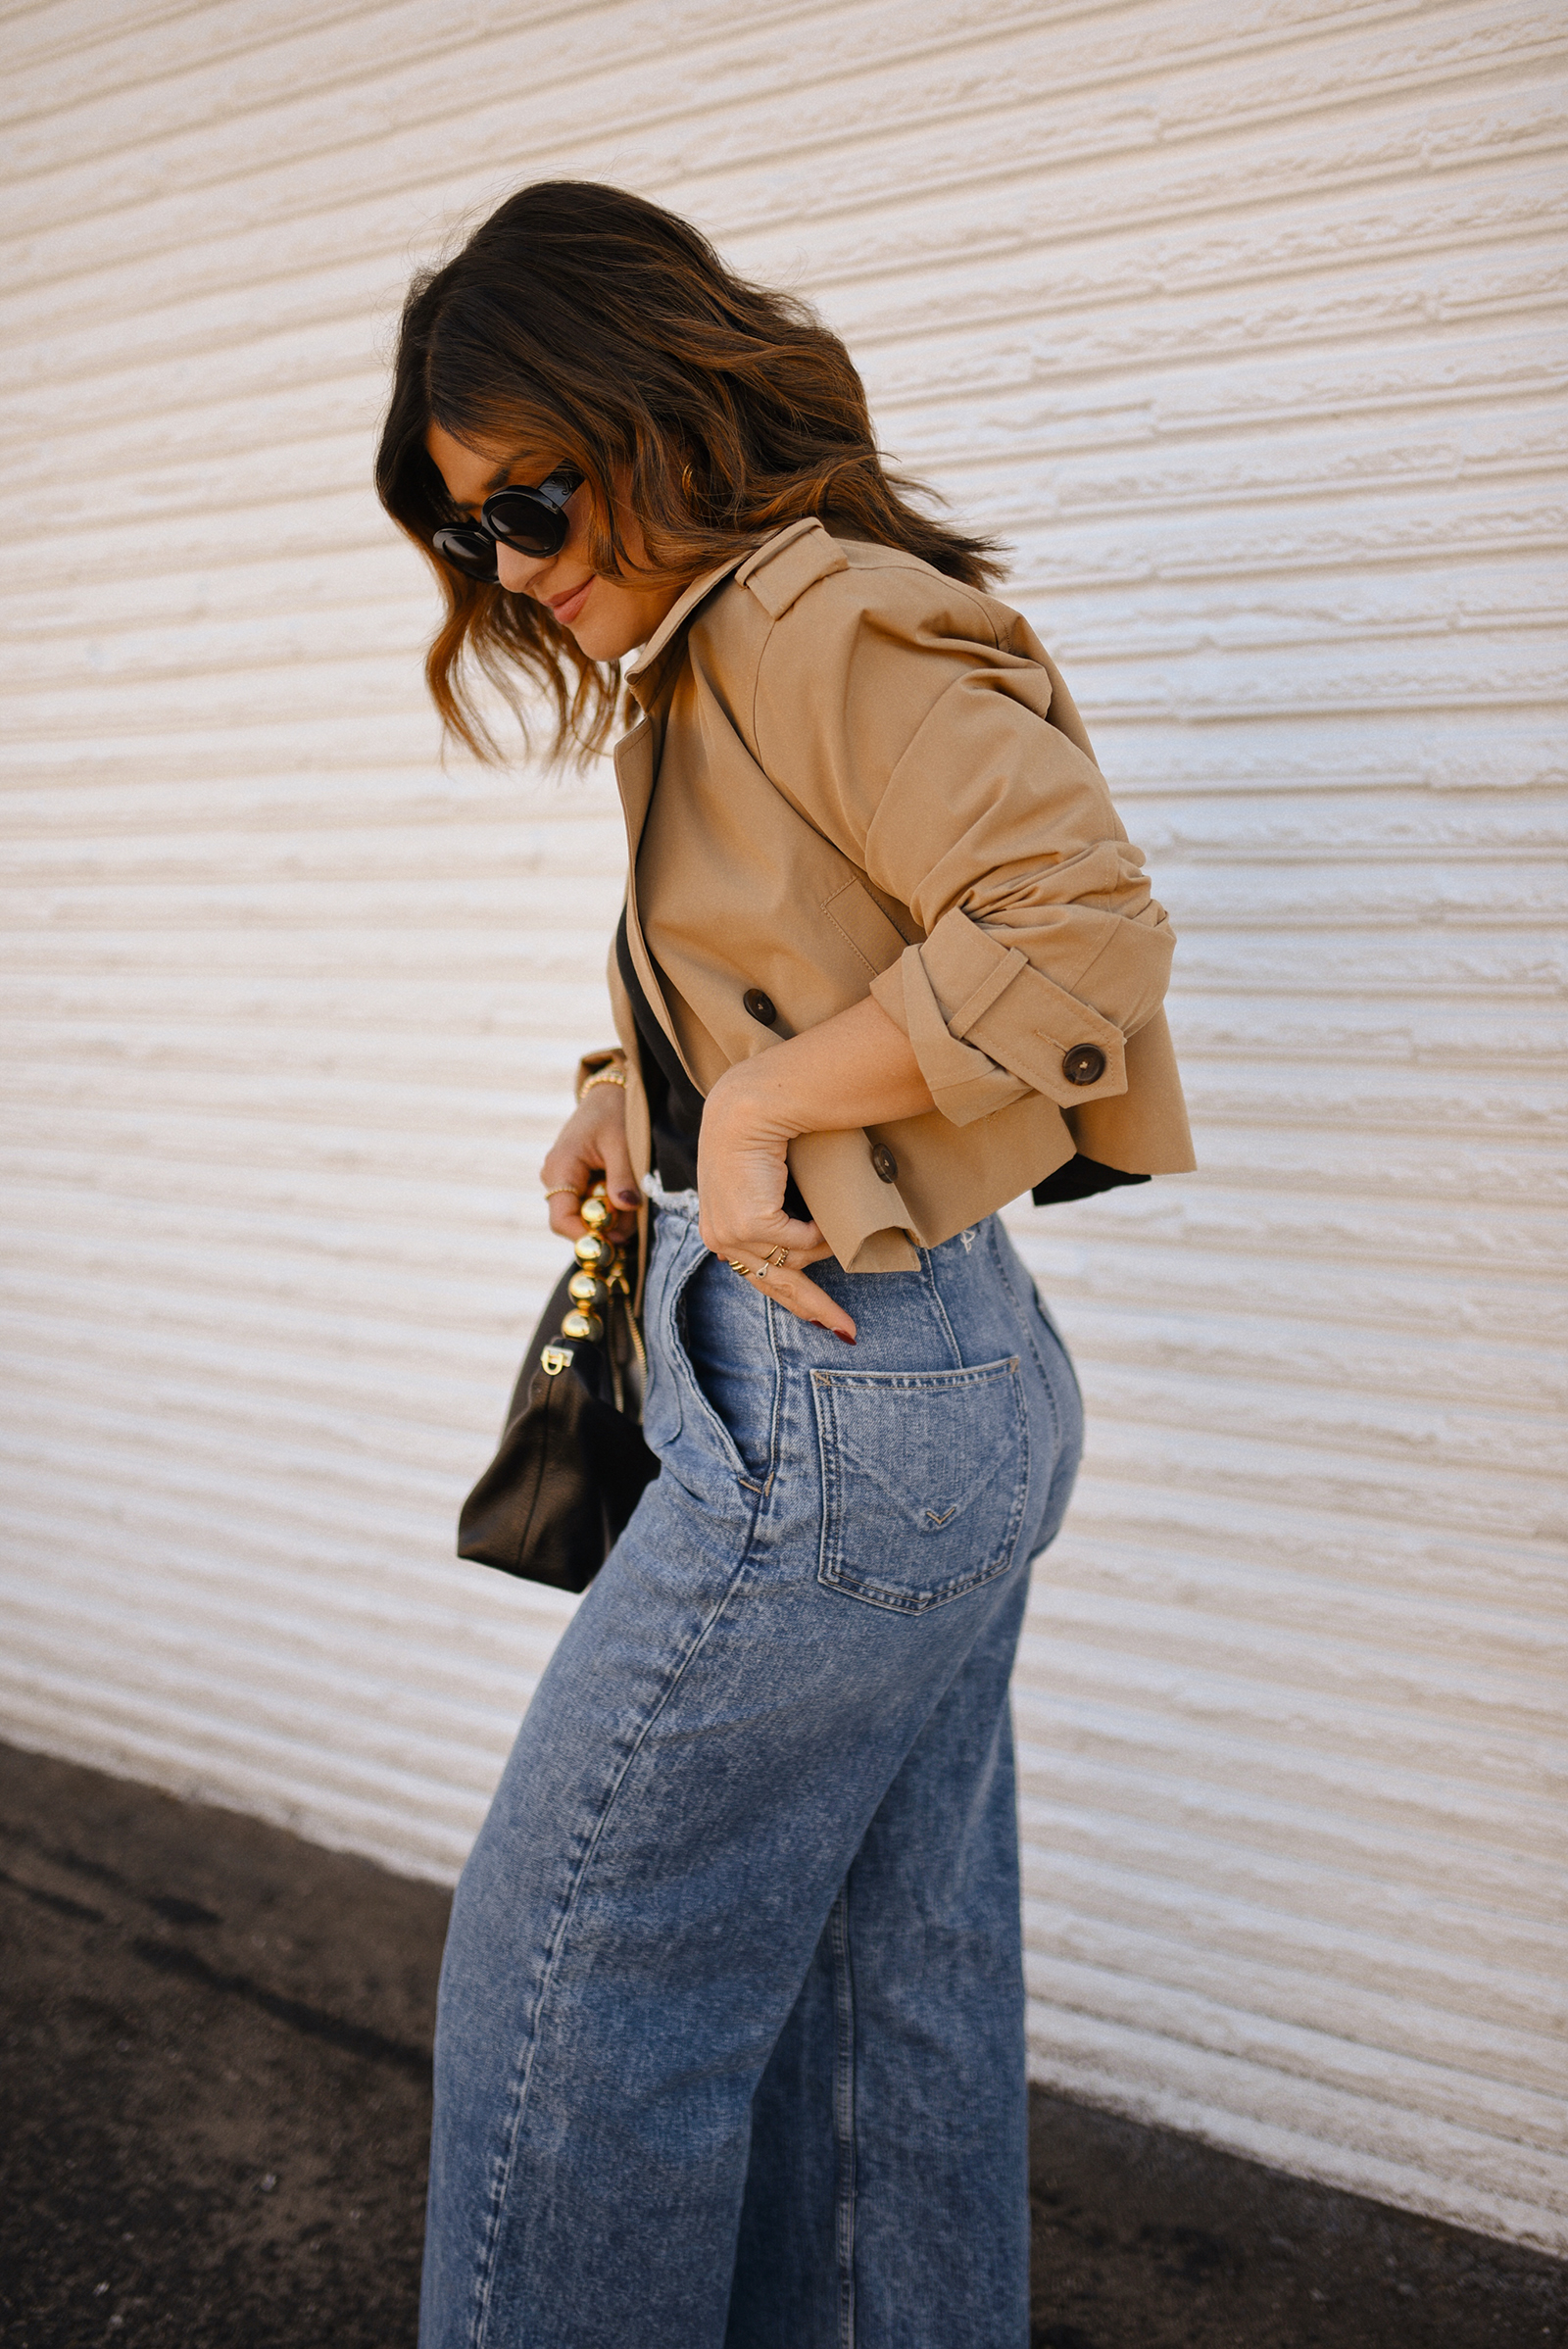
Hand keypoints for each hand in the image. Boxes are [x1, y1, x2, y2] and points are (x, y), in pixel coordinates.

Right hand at [539, 1079, 640, 1242]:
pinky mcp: (577, 1181)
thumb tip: (626, 1207)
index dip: (585, 1238)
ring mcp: (565, 1181)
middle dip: (607, 1227)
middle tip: (636, 1219)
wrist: (610, 1092)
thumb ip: (623, 1177)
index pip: (562, 1220)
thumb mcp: (623, 1143)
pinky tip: (627, 1192)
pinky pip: (592, 1204)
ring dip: (613, 1217)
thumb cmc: (615, 1111)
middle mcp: (556, 1178)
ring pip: (587, 1216)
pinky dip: (612, 1206)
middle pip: (576, 1222)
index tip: (614, 1246)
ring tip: (635, 1199)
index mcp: (561, 1168)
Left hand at [697, 1068, 856, 1342]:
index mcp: (719, 1228)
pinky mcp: (748, 1225)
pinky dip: (820, 1232)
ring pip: (794, 1263)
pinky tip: (826, 1212)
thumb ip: (780, 1214)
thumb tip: (818, 1244)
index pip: (758, 1276)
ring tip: (843, 1229)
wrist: (751, 1105)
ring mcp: (730, 1233)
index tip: (825, 1321)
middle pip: (775, 1286)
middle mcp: (717, 1236)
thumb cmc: (764, 1134)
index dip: (794, 1300)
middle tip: (849, 1332)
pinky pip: (801, 1243)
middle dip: (816, 1309)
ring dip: (823, 1247)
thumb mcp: (768, 1181)